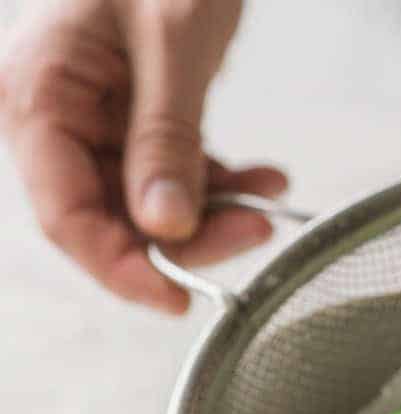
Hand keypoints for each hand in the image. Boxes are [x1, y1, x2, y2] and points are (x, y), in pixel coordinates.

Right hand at [0, 0, 286, 311]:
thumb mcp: (173, 38)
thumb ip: (166, 139)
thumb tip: (164, 228)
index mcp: (41, 91)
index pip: (66, 212)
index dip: (120, 267)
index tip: (175, 299)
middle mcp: (58, 113)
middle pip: (109, 218)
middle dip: (185, 240)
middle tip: (253, 233)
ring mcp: (97, 118)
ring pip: (146, 207)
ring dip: (213, 216)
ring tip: (269, 200)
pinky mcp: (135, 118)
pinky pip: (172, 175)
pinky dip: (221, 185)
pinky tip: (266, 180)